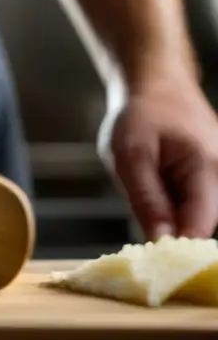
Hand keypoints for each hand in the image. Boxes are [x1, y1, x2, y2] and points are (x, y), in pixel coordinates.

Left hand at [109, 79, 217, 239]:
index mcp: (209, 169)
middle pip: (200, 223)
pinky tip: (156, 184)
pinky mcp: (212, 177)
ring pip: (196, 214)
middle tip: (141, 212)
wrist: (155, 83)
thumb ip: (147, 200)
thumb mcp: (130, 156)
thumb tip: (161, 241)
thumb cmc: (140, 115)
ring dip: (170, 212)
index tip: (149, 256)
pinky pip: (195, 202)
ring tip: (148, 184)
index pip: (200, 226)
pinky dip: (173, 202)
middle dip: (170, 227)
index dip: (175, 244)